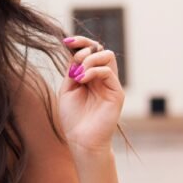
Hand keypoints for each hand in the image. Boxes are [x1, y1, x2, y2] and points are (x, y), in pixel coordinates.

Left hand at [57, 35, 124, 154]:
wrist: (81, 140)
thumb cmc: (73, 118)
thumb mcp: (67, 89)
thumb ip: (72, 71)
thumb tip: (74, 54)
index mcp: (89, 75)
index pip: (89, 51)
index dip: (80, 42)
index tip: (66, 41)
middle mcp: (101, 77)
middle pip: (99, 49)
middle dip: (84, 48)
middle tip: (74, 62)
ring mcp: (110, 84)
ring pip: (107, 56)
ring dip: (89, 59)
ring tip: (78, 73)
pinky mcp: (116, 93)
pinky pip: (108, 72)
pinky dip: (93, 70)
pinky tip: (82, 79)